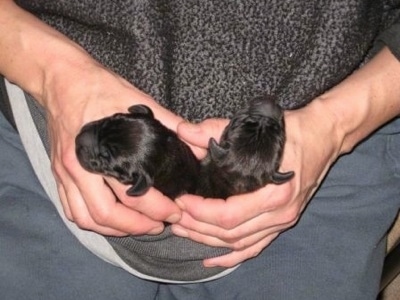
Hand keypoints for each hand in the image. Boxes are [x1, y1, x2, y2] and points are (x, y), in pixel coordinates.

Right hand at [47, 63, 182, 235]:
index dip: (157, 209)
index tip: (175, 211)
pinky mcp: (57, 173)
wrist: (60, 78)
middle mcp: (79, 165)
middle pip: (106, 214)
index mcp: (100, 148)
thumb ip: (167, 122)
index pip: (131, 193)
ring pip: (85, 218)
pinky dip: (91, 222)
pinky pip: (70, 209)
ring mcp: (65, 172)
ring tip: (138, 227)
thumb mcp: (136, 99)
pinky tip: (110, 221)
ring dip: (114, 229)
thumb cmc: (98, 87)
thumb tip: (195, 141)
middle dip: (137, 226)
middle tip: (160, 225)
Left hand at [172, 100, 341, 266]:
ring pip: (240, 244)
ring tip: (184, 231)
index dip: (200, 212)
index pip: (229, 215)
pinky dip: (233, 256)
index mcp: (275, 191)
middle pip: (231, 233)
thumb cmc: (292, 130)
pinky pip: (256, 247)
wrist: (324, 135)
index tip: (181, 201)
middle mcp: (280, 212)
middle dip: (198, 228)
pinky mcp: (283, 222)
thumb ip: (215, 130)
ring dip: (209, 241)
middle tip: (175, 217)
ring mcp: (283, 221)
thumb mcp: (255, 127)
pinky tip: (212, 259)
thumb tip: (183, 132)